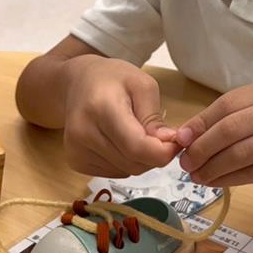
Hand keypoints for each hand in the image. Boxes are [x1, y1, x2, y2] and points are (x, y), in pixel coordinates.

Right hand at [62, 56, 179, 176]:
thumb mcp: (142, 85)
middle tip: (160, 135)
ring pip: (126, 171)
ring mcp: (76, 150)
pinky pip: (114, 173)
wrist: (78, 83)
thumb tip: (168, 144)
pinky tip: (122, 142)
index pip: (136, 146)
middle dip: (154, 154)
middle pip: (133, 162)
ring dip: (141, 159)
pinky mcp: (76, 162)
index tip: (176, 143)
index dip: (162, 152)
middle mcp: (83, 133)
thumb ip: (154, 117)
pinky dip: (126, 162)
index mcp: (102, 108)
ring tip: (138, 133)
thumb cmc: (113, 79)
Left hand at [176, 80, 252, 193]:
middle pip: (231, 128)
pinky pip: (252, 173)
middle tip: (185, 162)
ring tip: (197, 176)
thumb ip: (231, 120)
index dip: (200, 123)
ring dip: (212, 168)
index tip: (180, 139)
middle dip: (202, 148)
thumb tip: (186, 137)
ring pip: (240, 153)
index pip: (227, 104)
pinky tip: (216, 182)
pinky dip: (228, 179)